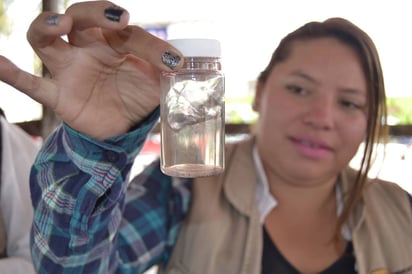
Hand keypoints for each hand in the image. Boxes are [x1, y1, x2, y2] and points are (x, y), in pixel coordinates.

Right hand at [0, 1, 182, 139]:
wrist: (122, 126)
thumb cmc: (138, 95)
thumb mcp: (157, 80)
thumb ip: (164, 67)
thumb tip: (182, 63)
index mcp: (114, 41)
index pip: (126, 31)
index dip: (150, 44)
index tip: (173, 62)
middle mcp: (87, 48)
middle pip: (80, 18)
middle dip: (94, 13)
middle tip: (117, 20)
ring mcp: (69, 70)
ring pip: (46, 39)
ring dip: (47, 26)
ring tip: (60, 24)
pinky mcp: (58, 95)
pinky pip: (31, 84)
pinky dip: (12, 74)